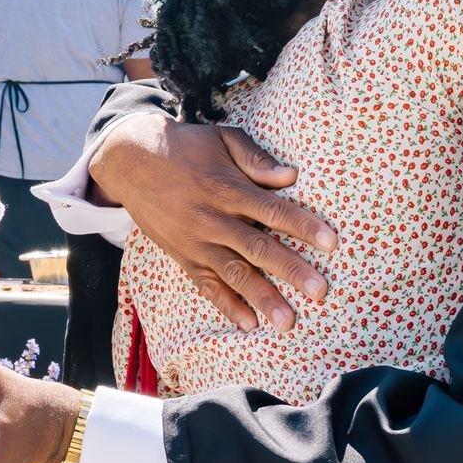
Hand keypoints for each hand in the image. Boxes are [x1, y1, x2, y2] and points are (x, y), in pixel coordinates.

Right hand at [91, 114, 336, 331]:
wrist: (131, 161)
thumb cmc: (187, 146)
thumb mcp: (222, 138)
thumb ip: (256, 158)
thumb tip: (290, 176)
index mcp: (227, 188)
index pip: (273, 210)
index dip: (303, 226)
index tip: (331, 243)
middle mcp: (213, 219)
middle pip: (258, 247)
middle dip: (291, 270)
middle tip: (320, 291)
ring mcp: (196, 242)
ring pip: (234, 273)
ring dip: (262, 298)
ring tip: (287, 322)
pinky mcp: (183, 257)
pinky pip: (206, 285)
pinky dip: (226, 305)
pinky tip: (248, 324)